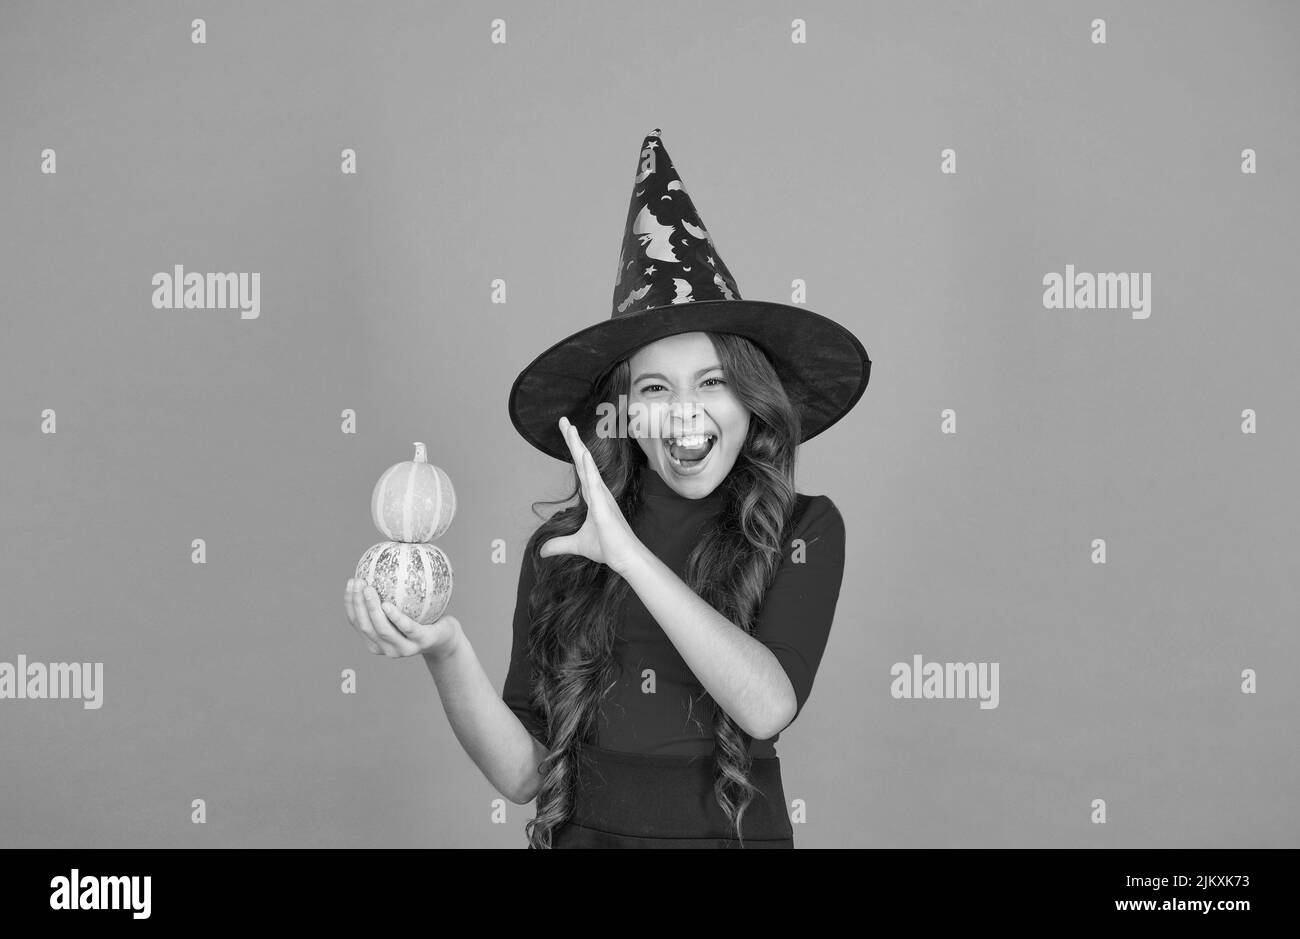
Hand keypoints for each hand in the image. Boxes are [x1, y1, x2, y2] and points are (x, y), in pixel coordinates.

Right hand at [344, 578, 460, 659]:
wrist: (446, 637)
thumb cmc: (420, 618)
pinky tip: (387, 604)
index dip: (350, 602)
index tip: (351, 582)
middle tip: (358, 582)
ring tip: (368, 589)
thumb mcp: (401, 606)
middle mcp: (386, 649)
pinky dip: (394, 617)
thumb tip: (374, 563)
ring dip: (372, 609)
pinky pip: (406, 628)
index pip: (356, 622)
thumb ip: (386, 594)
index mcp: (375, 641)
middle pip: (366, 626)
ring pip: (382, 629)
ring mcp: (403, 649)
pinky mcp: (421, 642)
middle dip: (358, 604)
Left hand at [538, 415, 645, 575]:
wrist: (624, 558)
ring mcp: (601, 496)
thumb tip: (542, 551)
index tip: (567, 432)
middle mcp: (597, 491)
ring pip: (587, 465)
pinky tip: (583, 453)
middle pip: (582, 460)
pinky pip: (594, 482)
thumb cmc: (607, 547)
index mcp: (593, 496)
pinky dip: (588, 467)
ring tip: (570, 428)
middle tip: (563, 421)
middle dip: (573, 440)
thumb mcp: (575, 544)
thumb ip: (559, 545)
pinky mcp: (603, 505)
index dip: (574, 450)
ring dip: (578, 446)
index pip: (580, 468)